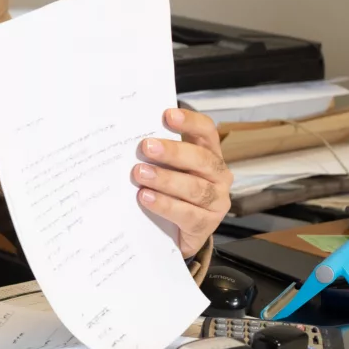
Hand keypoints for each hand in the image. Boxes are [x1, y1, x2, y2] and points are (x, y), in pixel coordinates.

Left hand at [131, 107, 231, 256]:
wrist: (178, 233)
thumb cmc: (172, 192)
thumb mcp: (169, 169)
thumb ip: (159, 155)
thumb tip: (129, 136)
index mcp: (210, 154)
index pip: (207, 132)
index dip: (190, 122)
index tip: (167, 115)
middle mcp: (219, 175)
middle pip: (200, 159)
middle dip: (173, 152)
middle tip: (146, 147)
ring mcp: (217, 201)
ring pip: (194, 188)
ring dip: (165, 180)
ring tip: (140, 174)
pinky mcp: (207, 224)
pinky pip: (187, 213)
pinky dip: (165, 205)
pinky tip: (146, 198)